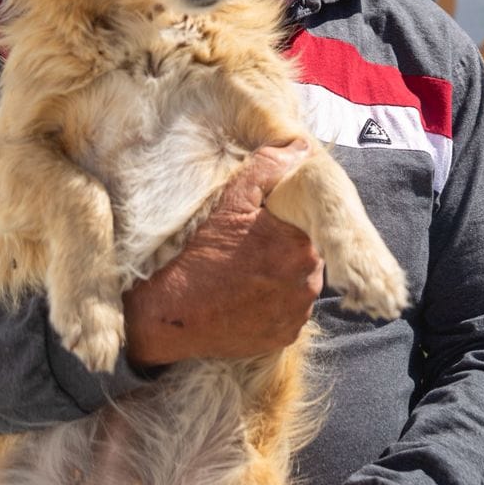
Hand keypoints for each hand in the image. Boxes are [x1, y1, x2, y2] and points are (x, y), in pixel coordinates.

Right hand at [122, 142, 322, 365]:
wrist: (170, 314)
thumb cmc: (198, 254)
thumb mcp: (231, 200)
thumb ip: (270, 168)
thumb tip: (302, 148)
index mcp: (300, 246)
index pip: (313, 228)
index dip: (291, 225)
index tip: (267, 228)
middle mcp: (308, 283)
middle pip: (309, 257)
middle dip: (287, 250)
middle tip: (253, 250)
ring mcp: (297, 313)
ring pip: (301, 285)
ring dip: (284, 278)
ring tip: (249, 274)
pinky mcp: (285, 336)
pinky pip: (291, 313)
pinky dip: (276, 305)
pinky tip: (249, 297)